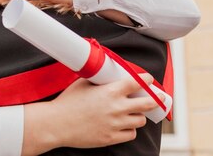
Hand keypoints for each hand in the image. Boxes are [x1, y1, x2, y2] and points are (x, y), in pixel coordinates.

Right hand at [21, 73, 157, 154]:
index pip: (137, 82)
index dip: (147, 80)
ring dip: (138, 115)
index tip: (149, 80)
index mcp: (110, 91)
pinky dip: (129, 129)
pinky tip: (123, 124)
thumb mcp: (82, 84)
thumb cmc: (67, 103)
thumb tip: (107, 75)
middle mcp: (117, 107)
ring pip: (140, 120)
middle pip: (147, 103)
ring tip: (132, 112)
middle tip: (156, 98)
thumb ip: (99, 80)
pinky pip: (131, 134)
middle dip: (154, 99)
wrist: (56, 123)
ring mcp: (115, 124)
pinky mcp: (112, 138)